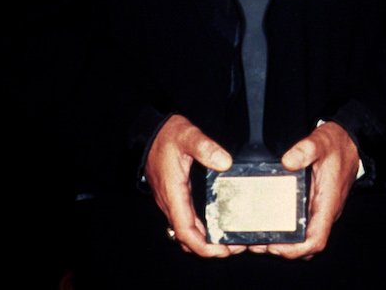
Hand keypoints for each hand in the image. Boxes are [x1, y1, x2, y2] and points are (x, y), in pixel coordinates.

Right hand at [145, 115, 242, 257]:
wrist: (151, 133)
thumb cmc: (167, 136)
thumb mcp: (188, 136)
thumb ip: (205, 148)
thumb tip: (225, 163)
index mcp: (173, 193)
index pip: (185, 230)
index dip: (202, 246)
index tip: (221, 251)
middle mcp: (170, 203)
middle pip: (186, 237)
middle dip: (208, 248)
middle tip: (234, 248)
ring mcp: (171, 202)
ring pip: (185, 232)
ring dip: (205, 241)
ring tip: (229, 241)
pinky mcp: (175, 198)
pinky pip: (185, 222)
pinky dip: (200, 230)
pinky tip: (216, 227)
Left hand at [253, 122, 359, 258]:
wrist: (351, 142)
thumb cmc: (337, 144)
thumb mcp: (321, 141)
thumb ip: (305, 149)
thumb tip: (287, 162)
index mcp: (328, 203)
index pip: (316, 240)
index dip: (295, 250)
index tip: (274, 246)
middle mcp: (326, 212)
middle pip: (307, 246)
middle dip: (283, 250)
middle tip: (258, 243)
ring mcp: (321, 211)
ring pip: (305, 239)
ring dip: (284, 244)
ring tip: (259, 238)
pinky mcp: (316, 206)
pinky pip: (304, 228)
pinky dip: (288, 233)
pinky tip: (271, 223)